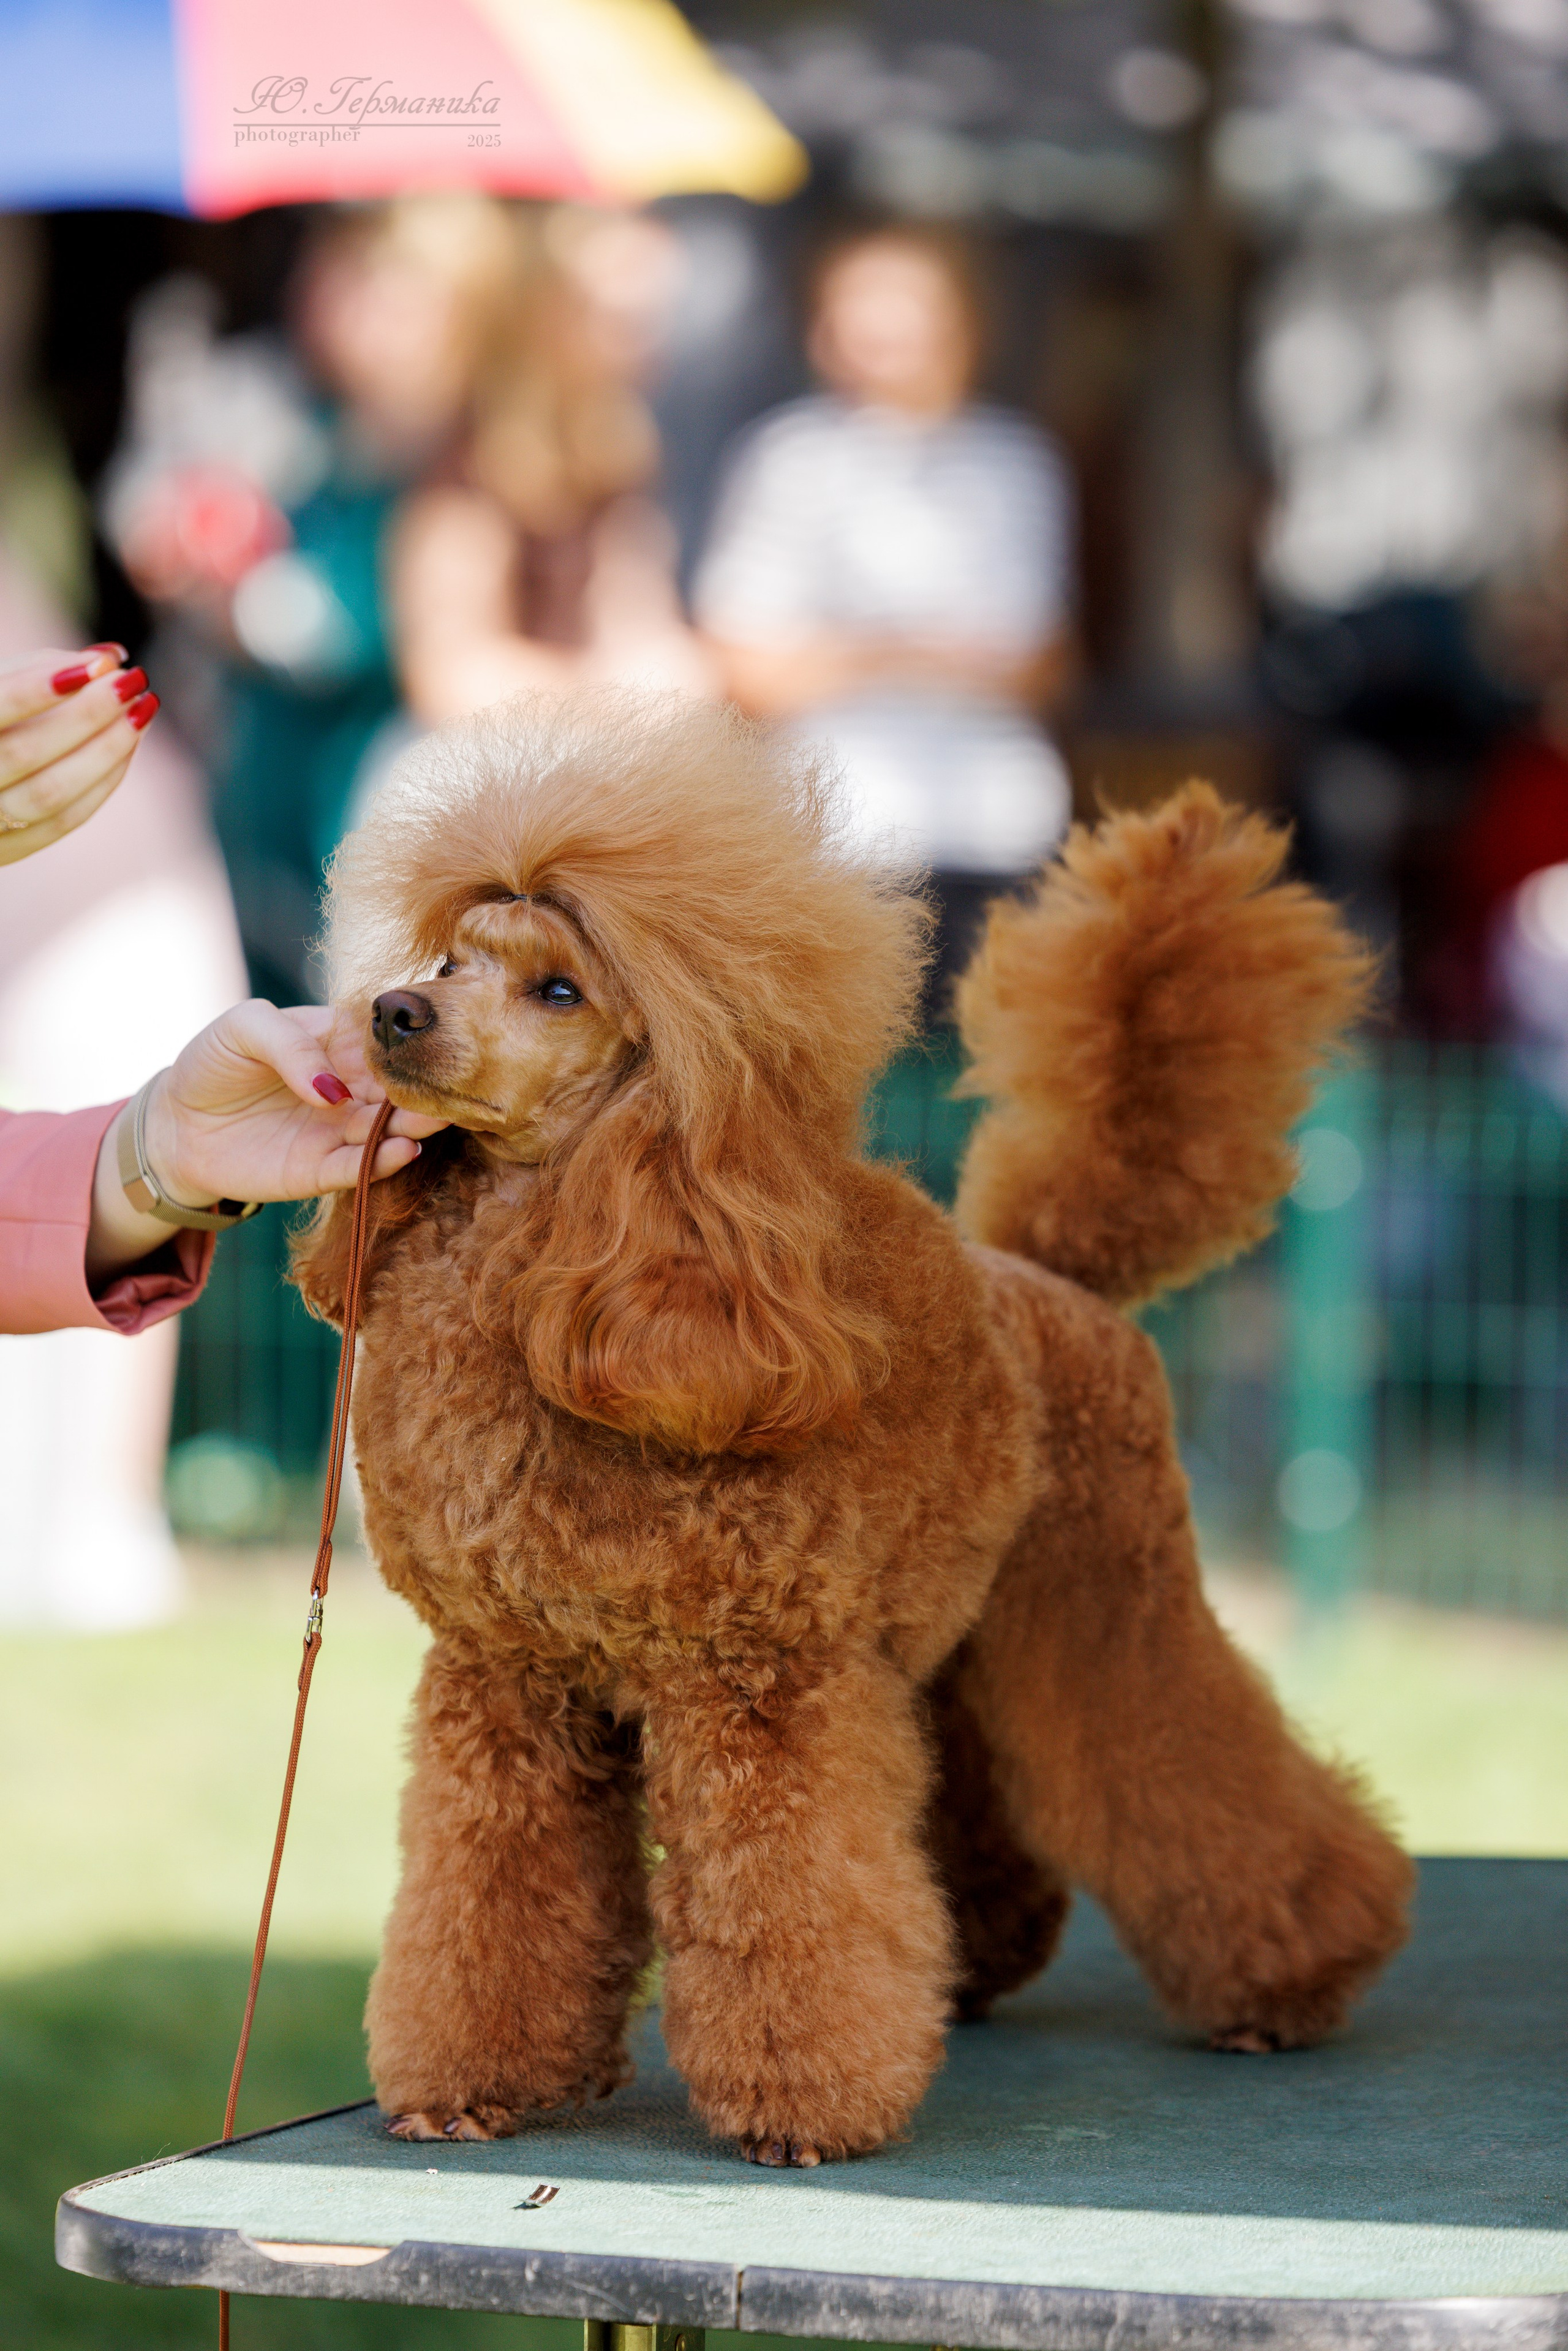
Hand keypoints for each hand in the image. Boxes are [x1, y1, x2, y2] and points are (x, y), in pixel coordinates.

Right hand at [0, 646, 159, 863]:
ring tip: (142, 709)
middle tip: (133, 681)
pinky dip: (102, 782)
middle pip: (26, 752)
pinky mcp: (7, 850)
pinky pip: (64, 820)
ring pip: (51, 794)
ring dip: (106, 750)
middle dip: (87, 715)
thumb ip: (43, 666)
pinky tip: (128, 747)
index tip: (98, 664)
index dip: (38, 688)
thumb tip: (111, 656)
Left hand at [87, 1001, 448, 1281]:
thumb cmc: (213, 1062)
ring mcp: (339, 1130)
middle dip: (421, 1088)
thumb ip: (291, 1044)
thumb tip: (334, 1090)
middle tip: (444, 1088)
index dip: (408, 1043)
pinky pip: (359, 1167)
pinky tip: (401, 1150)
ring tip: (430, 1119)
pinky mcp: (321, 1170)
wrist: (174, 1124)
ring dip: (413, 1125)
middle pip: (398, 1087)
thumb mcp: (243, 1026)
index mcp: (338, 1041)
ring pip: (388, 1128)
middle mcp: (350, 1086)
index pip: (385, 1040)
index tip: (432, 1043)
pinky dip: (383, 1161)